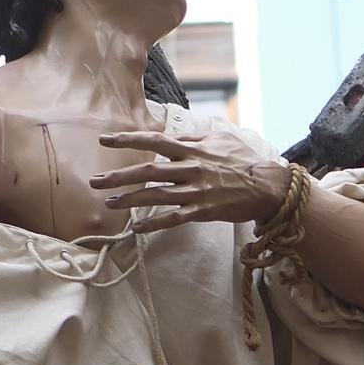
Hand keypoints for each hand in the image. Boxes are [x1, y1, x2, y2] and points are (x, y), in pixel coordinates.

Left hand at [93, 119, 284, 232]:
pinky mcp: (203, 211)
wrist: (268, 185)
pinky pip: (174, 218)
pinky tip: (136, 228)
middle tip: (95, 181)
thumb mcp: (219, 138)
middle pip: (148, 171)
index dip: (128, 139)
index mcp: (192, 149)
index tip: (104, 140)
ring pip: (156, 196)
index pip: (154, 140)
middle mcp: (190, 169)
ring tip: (109, 203)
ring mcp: (196, 191)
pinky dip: (154, 224)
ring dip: (130, 200)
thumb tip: (173, 135)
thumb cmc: (244, 160)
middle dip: (119, 176)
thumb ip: (193, 138)